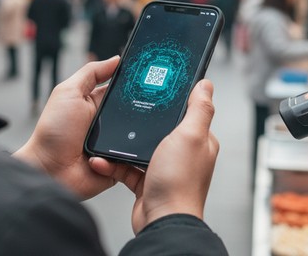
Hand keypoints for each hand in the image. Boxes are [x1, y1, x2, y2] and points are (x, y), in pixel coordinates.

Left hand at [13, 56, 141, 199]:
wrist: (48, 170)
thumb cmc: (53, 132)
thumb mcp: (68, 93)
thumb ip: (91, 73)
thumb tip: (116, 59)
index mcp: (98, 103)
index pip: (123, 89)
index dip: (136, 82)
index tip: (151, 75)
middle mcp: (109, 123)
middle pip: (136, 111)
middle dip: (144, 108)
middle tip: (153, 104)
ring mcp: (116, 144)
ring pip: (142, 135)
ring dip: (140, 133)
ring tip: (131, 132)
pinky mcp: (121, 164)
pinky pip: (138, 159)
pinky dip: (134, 156)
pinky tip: (118, 154)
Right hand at [90, 80, 219, 233]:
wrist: (162, 222)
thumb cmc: (179, 183)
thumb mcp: (190, 136)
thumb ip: (199, 109)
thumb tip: (205, 85)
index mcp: (198, 140)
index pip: (187, 111)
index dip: (171, 100)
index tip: (155, 89)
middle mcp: (182, 154)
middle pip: (159, 128)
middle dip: (141, 122)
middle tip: (126, 112)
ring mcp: (164, 168)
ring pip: (139, 147)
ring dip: (121, 144)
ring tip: (108, 137)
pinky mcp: (147, 182)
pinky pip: (126, 167)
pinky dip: (112, 164)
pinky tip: (102, 160)